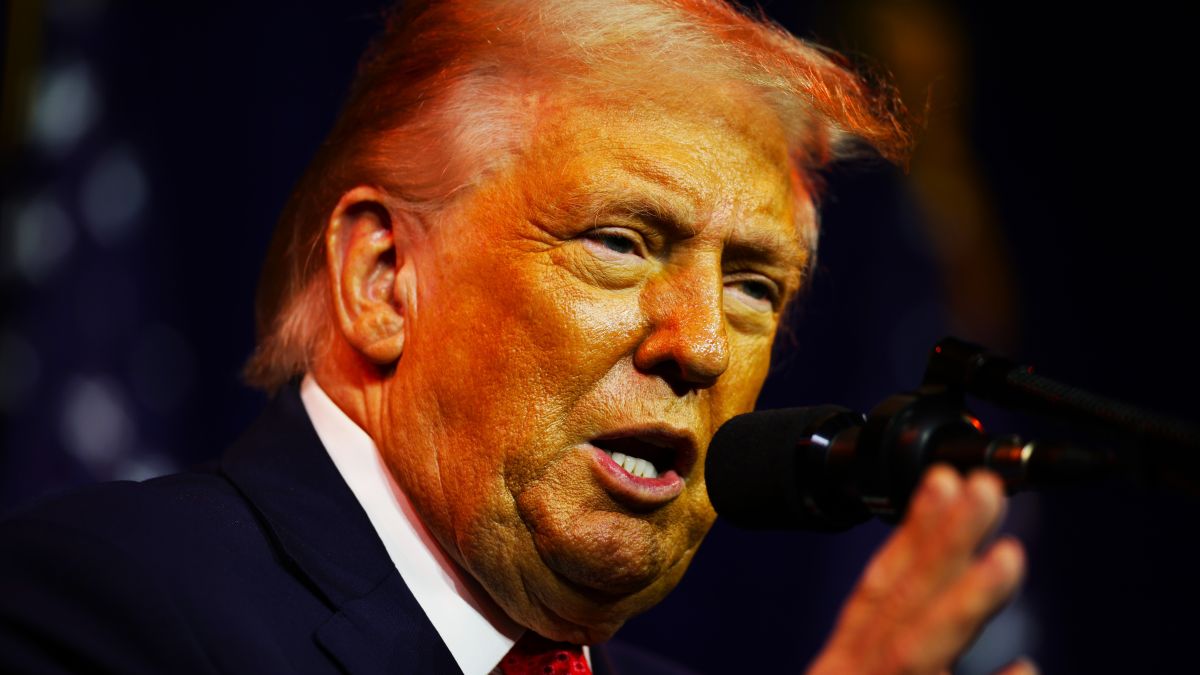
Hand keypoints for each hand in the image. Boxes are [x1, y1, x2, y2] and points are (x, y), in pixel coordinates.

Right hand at [807, 465, 1033, 674]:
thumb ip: (925, 663)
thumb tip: (1022, 663)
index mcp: (848, 665)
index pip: (880, 588)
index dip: (914, 534)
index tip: (945, 482)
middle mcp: (857, 674)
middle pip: (900, 603)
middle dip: (944, 542)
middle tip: (985, 489)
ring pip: (915, 650)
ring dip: (963, 600)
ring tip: (1008, 558)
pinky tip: (1025, 668)